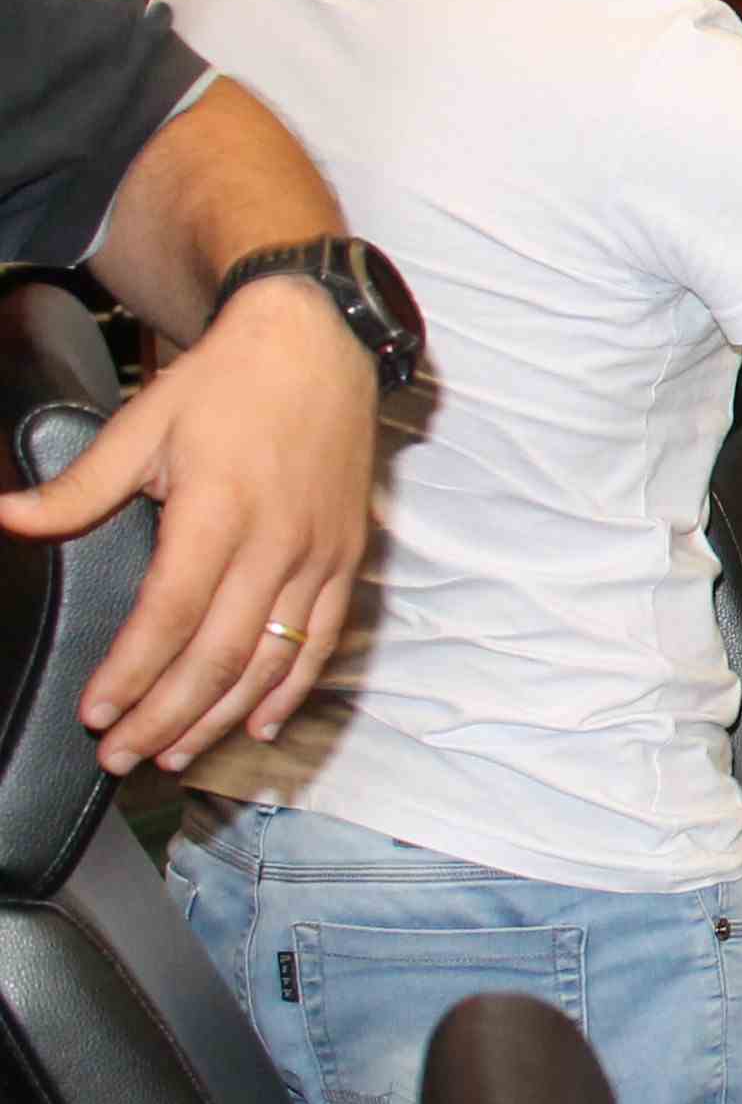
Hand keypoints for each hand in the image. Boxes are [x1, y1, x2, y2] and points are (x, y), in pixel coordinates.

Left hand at [0, 275, 379, 774]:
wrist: (318, 347)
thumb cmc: (226, 385)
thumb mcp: (140, 424)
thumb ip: (76, 487)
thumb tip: (7, 519)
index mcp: (219, 509)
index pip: (169, 614)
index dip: (131, 673)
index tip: (96, 713)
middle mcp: (276, 542)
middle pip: (219, 655)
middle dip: (167, 716)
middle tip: (123, 757)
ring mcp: (318, 555)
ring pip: (271, 660)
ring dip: (221, 716)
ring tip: (176, 753)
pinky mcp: (346, 557)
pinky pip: (322, 640)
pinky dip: (292, 690)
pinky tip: (260, 724)